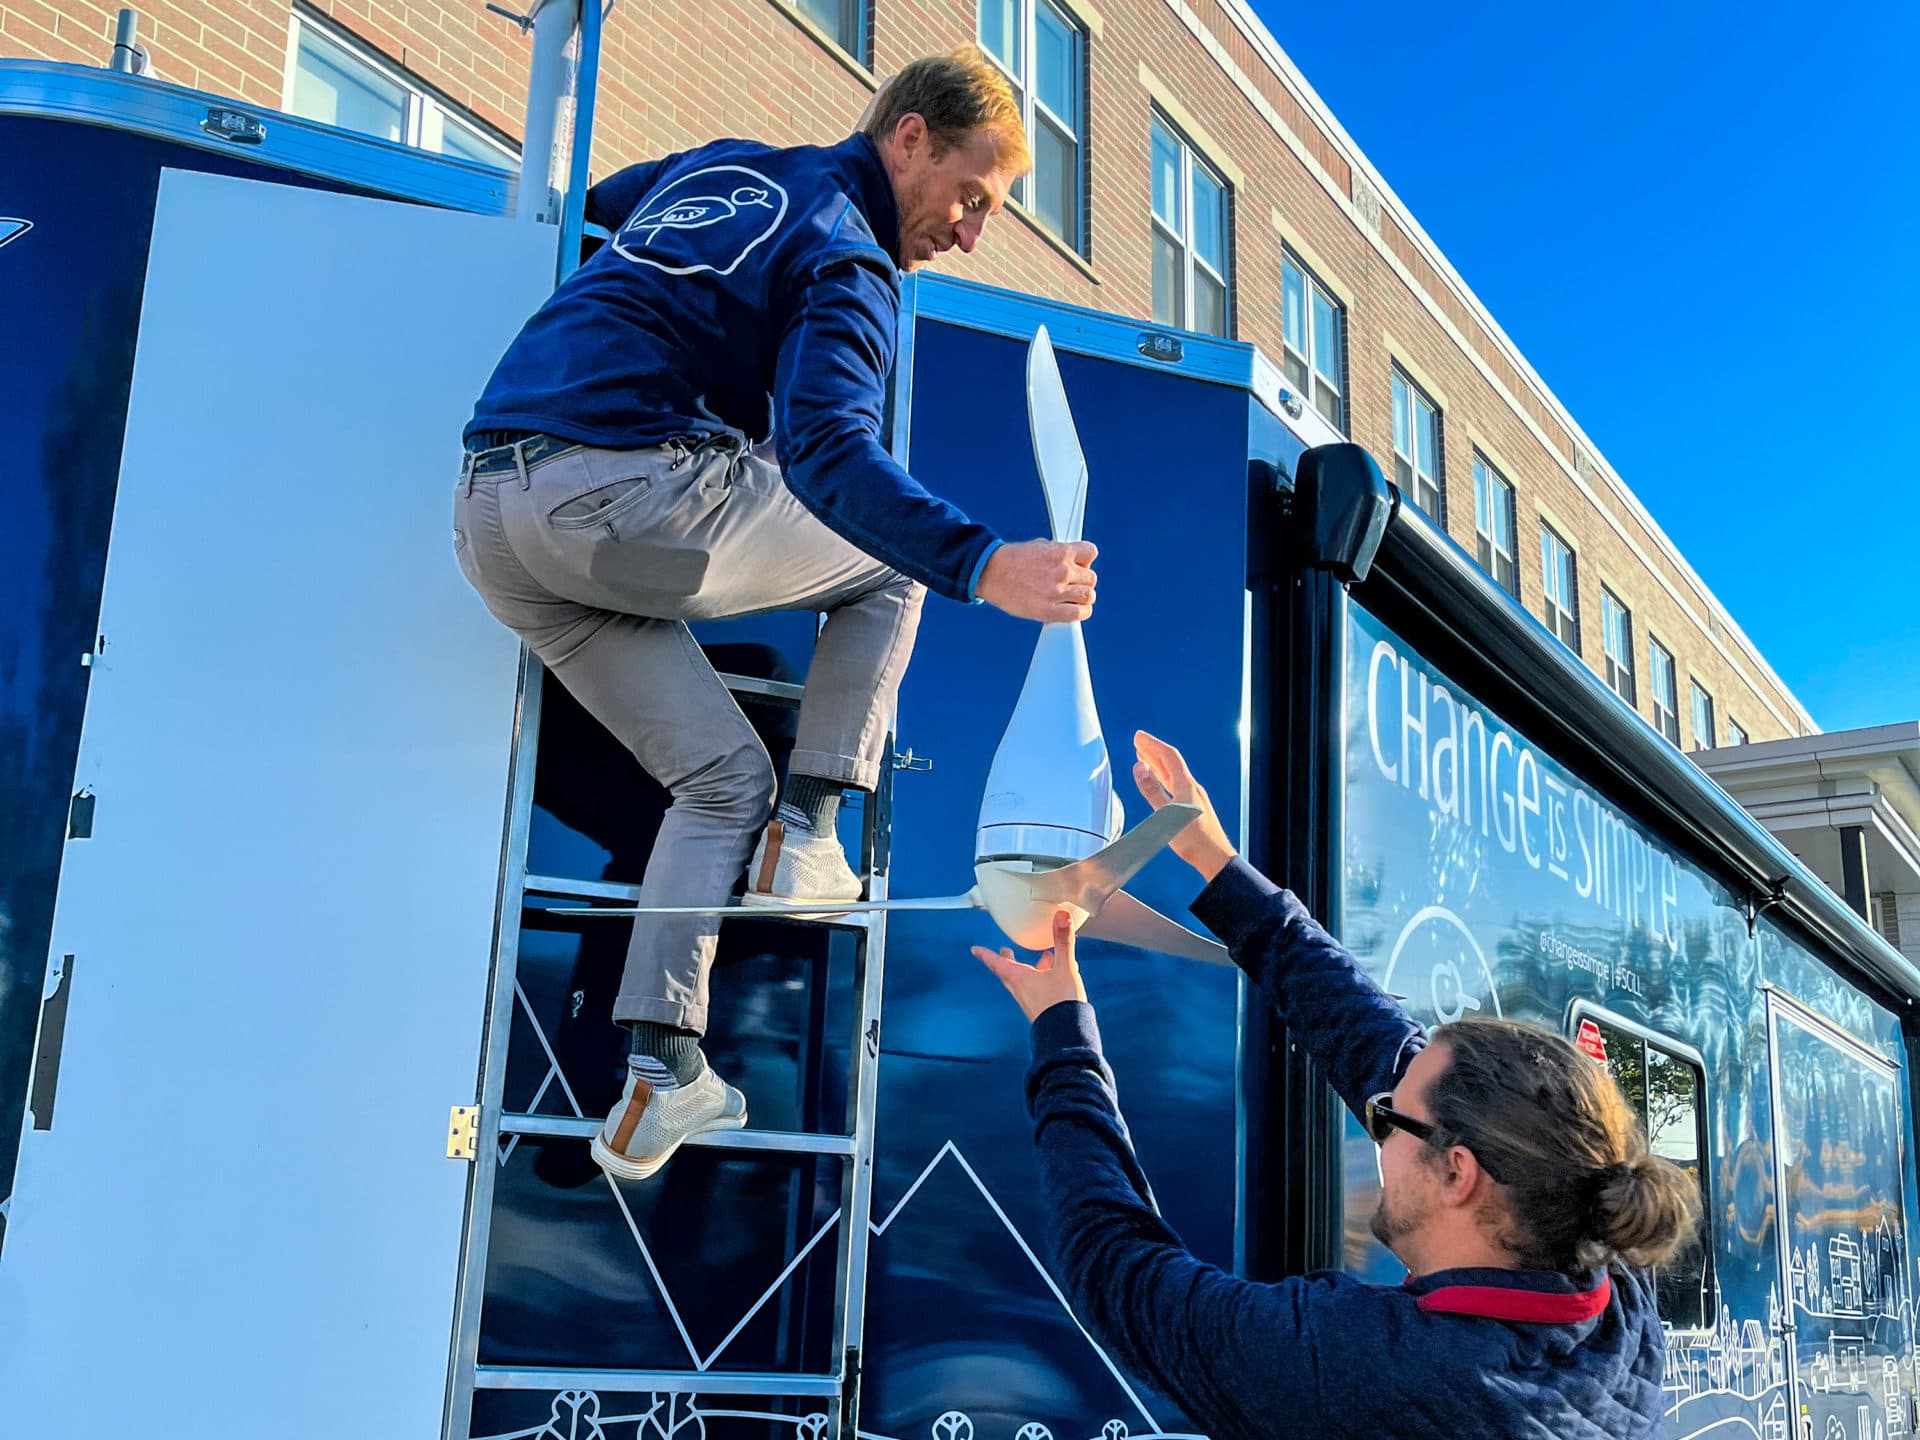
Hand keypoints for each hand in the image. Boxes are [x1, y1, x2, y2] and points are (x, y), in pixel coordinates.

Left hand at [974, 909, 1087, 1022]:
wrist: (1067, 1035)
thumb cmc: (1061, 1002)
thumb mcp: (1064, 968)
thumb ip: (1063, 941)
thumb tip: (1061, 916)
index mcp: (1019, 979)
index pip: (997, 963)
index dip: (986, 954)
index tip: (975, 950)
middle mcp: (1021, 990)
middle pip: (1009, 971)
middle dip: (1008, 959)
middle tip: (1005, 950)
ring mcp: (1030, 1001)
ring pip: (1026, 980)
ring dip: (1031, 967)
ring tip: (1045, 957)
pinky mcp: (1042, 1008)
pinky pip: (1038, 989)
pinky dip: (1044, 978)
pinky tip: (1058, 976)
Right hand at [975, 539, 1098, 622]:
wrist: (990, 573)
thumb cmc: (1012, 560)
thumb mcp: (1039, 546)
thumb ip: (1060, 553)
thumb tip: (1074, 560)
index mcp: (1059, 552)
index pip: (1091, 553)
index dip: (1085, 560)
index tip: (1080, 565)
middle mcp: (1061, 571)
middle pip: (1091, 577)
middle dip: (1082, 580)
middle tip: (1071, 583)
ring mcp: (1056, 591)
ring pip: (1088, 596)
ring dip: (1083, 597)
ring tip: (1072, 597)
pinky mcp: (1048, 610)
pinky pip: (1079, 614)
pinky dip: (1080, 613)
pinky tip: (1074, 610)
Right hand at [1132, 730, 1236, 881]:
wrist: (1215, 858)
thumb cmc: (1194, 840)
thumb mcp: (1167, 815)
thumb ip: (1152, 791)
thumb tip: (1140, 768)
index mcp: (1187, 786)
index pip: (1169, 757)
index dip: (1153, 744)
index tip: (1139, 737)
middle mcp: (1191, 788)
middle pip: (1171, 763)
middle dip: (1153, 750)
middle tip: (1139, 741)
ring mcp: (1192, 798)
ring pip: (1172, 774)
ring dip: (1157, 764)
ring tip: (1144, 757)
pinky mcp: (1192, 808)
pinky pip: (1175, 786)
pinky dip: (1163, 779)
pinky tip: (1159, 784)